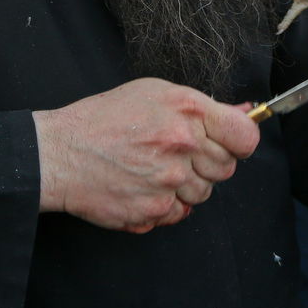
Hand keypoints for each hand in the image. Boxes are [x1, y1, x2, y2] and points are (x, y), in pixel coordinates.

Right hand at [32, 78, 259, 232]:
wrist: (60, 153)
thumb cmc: (105, 118)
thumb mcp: (157, 94)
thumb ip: (206, 106)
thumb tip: (247, 112)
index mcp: (187, 111)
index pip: (245, 137)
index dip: (239, 142)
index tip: (229, 143)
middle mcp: (183, 145)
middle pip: (226, 168)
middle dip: (207, 163)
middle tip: (176, 154)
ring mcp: (169, 181)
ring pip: (204, 193)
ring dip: (186, 185)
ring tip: (154, 169)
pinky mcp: (154, 210)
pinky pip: (180, 214)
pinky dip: (166, 205)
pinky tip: (143, 187)